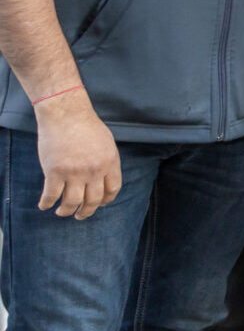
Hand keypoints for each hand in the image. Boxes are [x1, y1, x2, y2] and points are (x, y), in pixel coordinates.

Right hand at [34, 90, 119, 218]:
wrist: (66, 114)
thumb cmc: (86, 126)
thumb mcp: (106, 143)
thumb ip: (106, 161)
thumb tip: (104, 178)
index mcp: (109, 163)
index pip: (112, 190)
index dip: (105, 200)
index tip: (99, 204)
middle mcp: (94, 171)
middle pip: (93, 201)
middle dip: (86, 212)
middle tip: (80, 215)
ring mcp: (74, 173)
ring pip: (72, 203)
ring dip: (67, 211)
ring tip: (62, 213)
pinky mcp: (54, 172)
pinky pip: (51, 195)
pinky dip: (47, 203)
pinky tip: (44, 205)